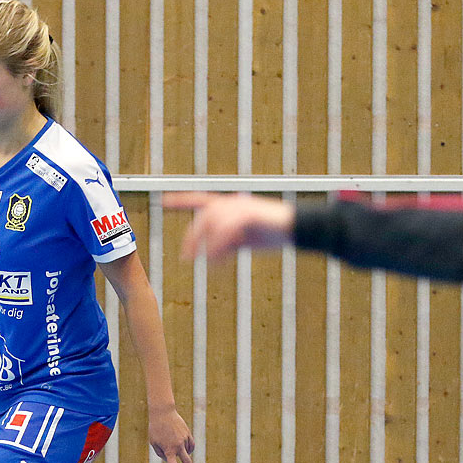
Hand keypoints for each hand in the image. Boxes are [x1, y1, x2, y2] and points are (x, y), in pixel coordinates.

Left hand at [149, 405, 196, 462]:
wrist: (163, 413)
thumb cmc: (156, 429)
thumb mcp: (154, 443)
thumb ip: (162, 454)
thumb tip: (171, 460)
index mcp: (168, 450)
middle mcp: (178, 446)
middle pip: (187, 462)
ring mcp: (184, 440)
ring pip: (186, 452)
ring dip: (181, 451)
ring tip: (172, 440)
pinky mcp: (188, 434)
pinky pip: (190, 445)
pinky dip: (187, 447)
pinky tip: (183, 444)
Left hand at [163, 191, 294, 260]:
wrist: (299, 228)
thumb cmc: (273, 233)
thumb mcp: (244, 240)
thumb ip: (226, 242)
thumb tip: (208, 254)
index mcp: (231, 205)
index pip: (201, 200)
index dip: (182, 200)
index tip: (163, 201)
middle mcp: (233, 202)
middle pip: (203, 217)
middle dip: (192, 238)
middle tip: (185, 258)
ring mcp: (241, 207)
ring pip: (212, 224)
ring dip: (205, 245)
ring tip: (204, 262)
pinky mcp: (248, 215)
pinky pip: (225, 231)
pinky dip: (219, 248)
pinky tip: (218, 262)